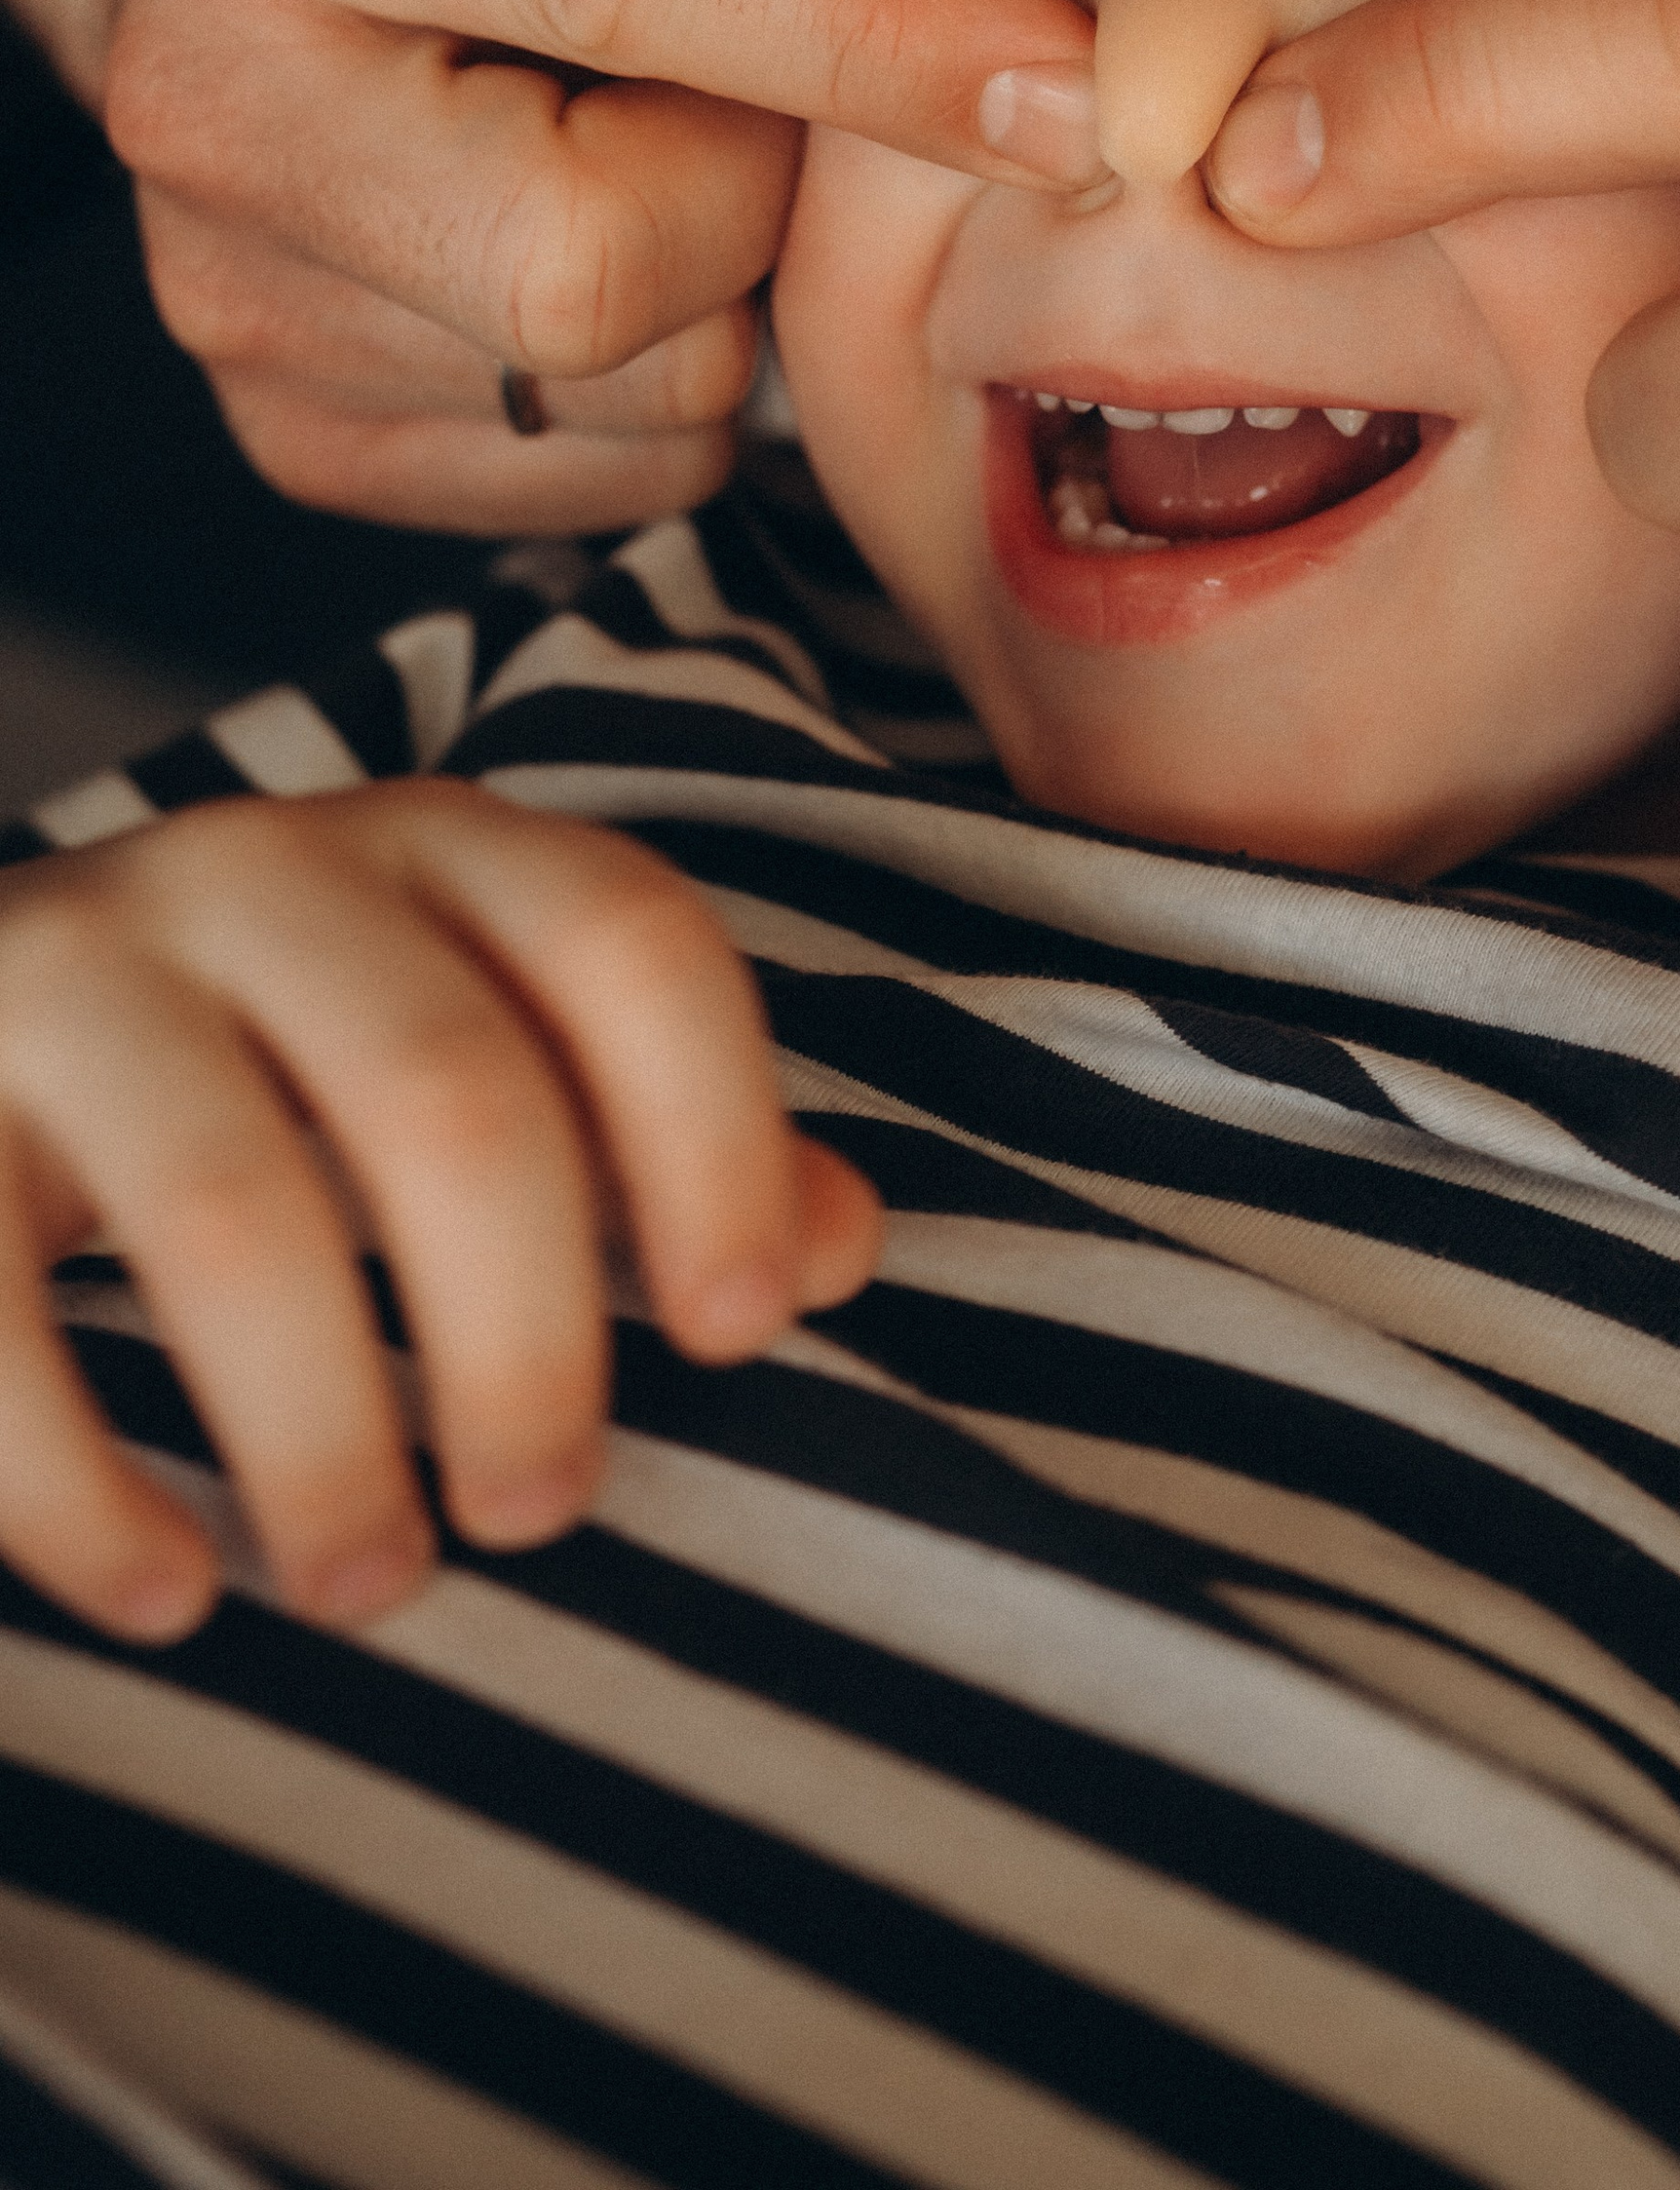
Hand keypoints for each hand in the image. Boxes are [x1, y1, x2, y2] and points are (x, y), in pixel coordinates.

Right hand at [0, 778, 877, 1640]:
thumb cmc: (284, 1063)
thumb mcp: (478, 1055)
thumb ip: (660, 1140)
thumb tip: (843, 1245)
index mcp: (442, 844)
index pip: (633, 946)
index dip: (717, 1135)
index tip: (744, 1335)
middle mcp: (260, 870)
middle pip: (450, 1093)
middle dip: (521, 1331)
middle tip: (542, 1512)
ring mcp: (73, 969)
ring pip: (228, 1206)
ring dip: (318, 1430)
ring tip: (371, 1585)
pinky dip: (79, 1482)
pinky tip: (163, 1595)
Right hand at [98, 0, 1095, 531]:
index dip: (867, 23)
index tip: (1080, 72)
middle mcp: (198, 89)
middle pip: (604, 254)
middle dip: (772, 178)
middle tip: (810, 72)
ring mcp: (232, 286)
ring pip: (624, 390)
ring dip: (739, 284)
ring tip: (710, 125)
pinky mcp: (290, 419)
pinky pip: (594, 474)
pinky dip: (678, 377)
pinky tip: (648, 224)